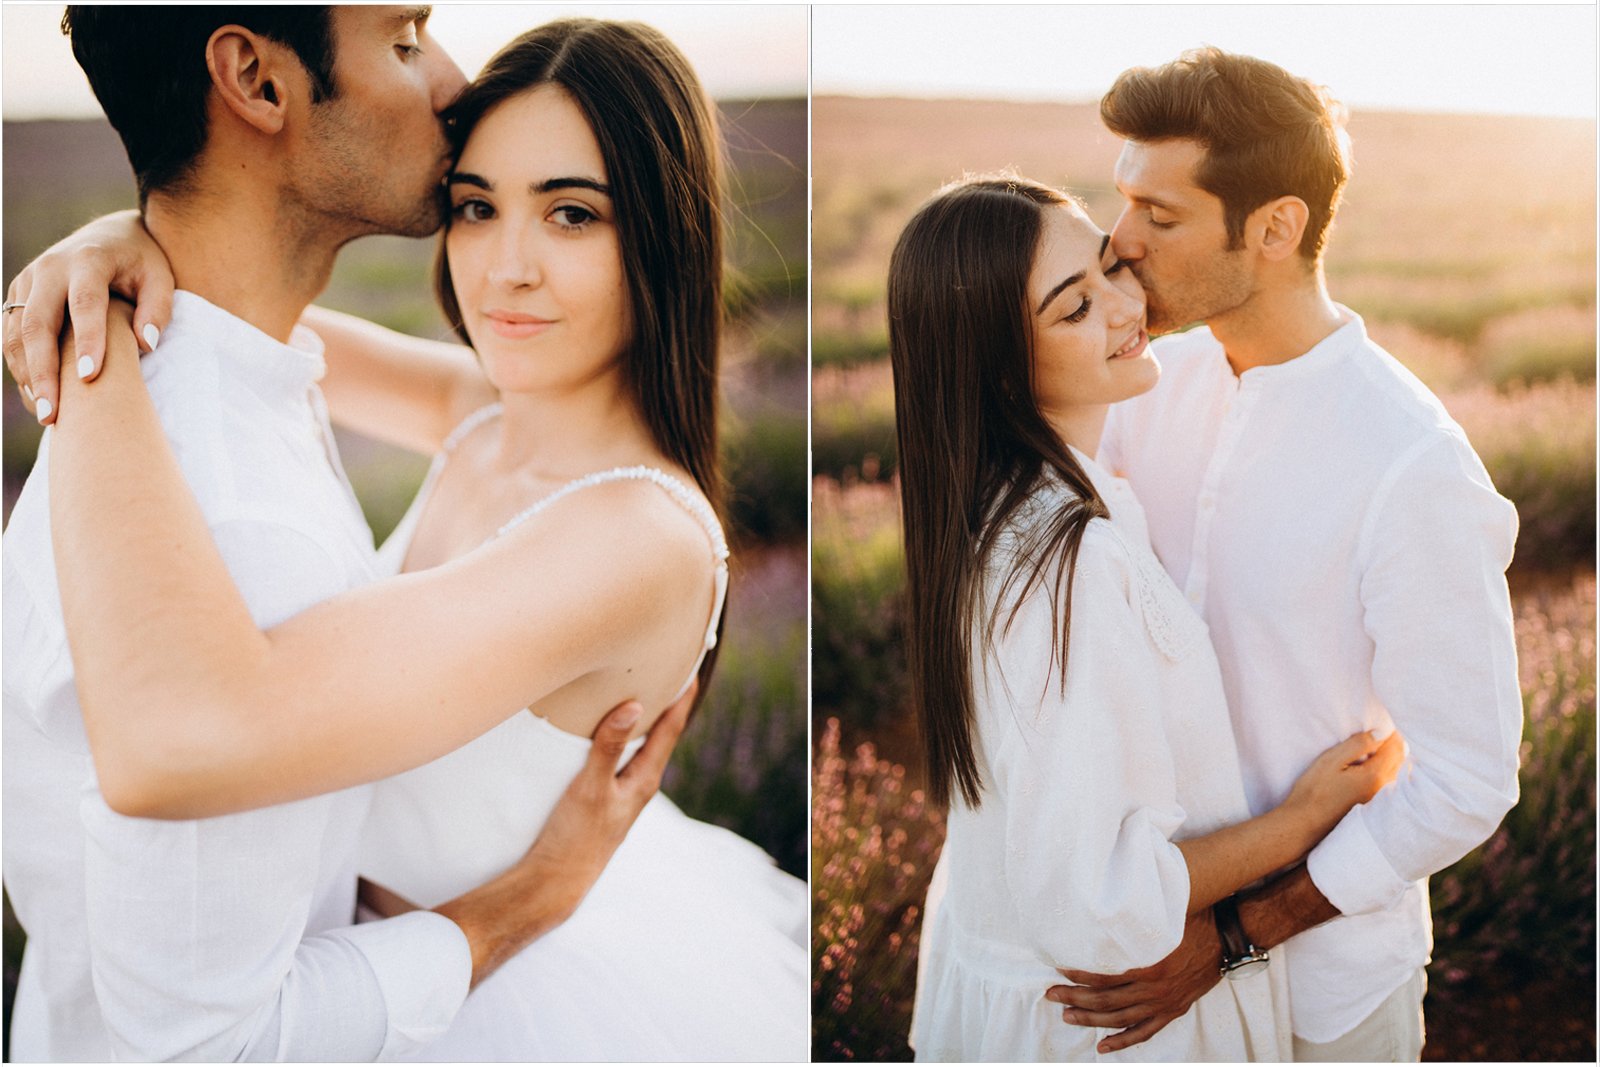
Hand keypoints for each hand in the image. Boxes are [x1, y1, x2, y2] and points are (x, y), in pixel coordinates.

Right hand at [4, 209, 173, 423]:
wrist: (108, 236)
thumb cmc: (141, 261)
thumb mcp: (160, 277)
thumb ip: (157, 307)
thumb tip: (146, 344)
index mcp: (88, 261)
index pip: (85, 304)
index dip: (86, 340)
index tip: (89, 378)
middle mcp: (49, 268)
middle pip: (37, 323)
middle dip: (43, 370)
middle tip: (53, 413)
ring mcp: (27, 281)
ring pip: (16, 332)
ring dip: (27, 375)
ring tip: (46, 415)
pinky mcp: (17, 295)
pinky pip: (11, 335)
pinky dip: (21, 367)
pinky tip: (37, 397)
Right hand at [513, 684, 695, 917]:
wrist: (556, 881)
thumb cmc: (576, 835)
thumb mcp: (590, 787)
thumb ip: (609, 746)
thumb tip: (633, 705)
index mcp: (645, 778)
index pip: (671, 728)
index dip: (683, 697)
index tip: (692, 666)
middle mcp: (641, 783)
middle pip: (661, 733)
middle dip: (667, 702)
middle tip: (669, 667)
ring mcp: (625, 792)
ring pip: (641, 746)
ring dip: (645, 718)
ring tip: (643, 687)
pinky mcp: (607, 798)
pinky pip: (623, 757)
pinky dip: (623, 735)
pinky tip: (609, 729)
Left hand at [1044, 909, 1222, 1052]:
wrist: (1227, 939)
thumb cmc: (1195, 919)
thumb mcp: (1166, 912)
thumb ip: (1139, 912)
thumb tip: (1110, 892)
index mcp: (1150, 965)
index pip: (1106, 976)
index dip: (1080, 976)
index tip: (1059, 970)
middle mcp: (1154, 990)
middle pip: (1106, 1000)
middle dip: (1075, 998)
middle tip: (1051, 994)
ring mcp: (1162, 1004)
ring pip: (1119, 1019)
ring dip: (1091, 1019)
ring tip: (1067, 1015)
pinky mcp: (1171, 1011)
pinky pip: (1143, 1032)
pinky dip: (1122, 1041)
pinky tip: (1103, 1046)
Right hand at [1284, 729, 1405, 834]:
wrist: (1306, 821)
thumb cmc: (1315, 789)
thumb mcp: (1332, 760)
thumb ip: (1358, 744)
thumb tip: (1381, 732)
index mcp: (1375, 775)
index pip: (1396, 746)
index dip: (1390, 731)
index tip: (1378, 722)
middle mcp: (1384, 788)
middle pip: (1400, 758)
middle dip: (1392, 742)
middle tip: (1376, 730)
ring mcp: (1380, 798)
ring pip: (1396, 769)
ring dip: (1389, 755)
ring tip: (1372, 746)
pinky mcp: (1373, 803)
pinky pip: (1388, 780)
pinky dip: (1385, 767)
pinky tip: (1368, 765)